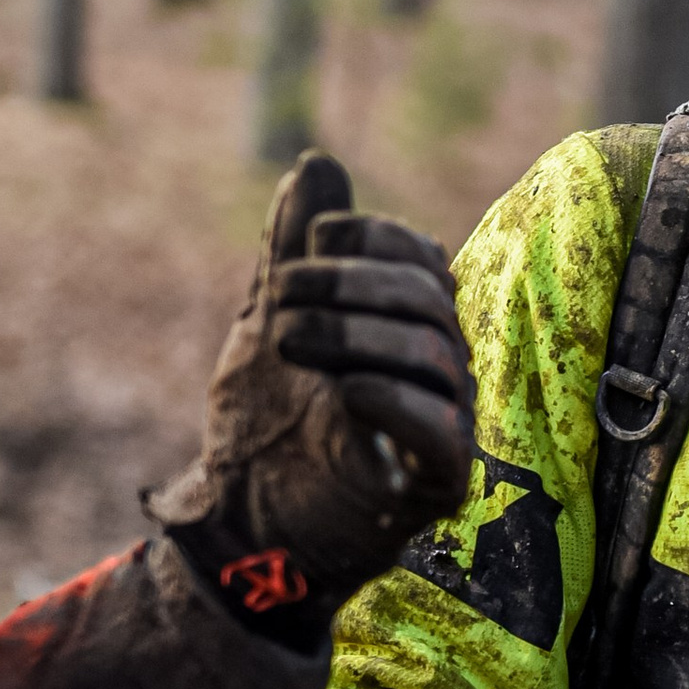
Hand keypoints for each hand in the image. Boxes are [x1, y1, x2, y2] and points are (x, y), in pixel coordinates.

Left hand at [153, 154, 474, 629]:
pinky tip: (342, 392)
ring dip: (354, 335)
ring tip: (287, 340)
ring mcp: (446, 425)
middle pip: (426, 300)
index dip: (371, 237)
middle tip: (280, 305)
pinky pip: (441, 433)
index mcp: (409, 325)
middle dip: (348, 286)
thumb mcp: (268, 321)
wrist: (242, 525)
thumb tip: (317, 162)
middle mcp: (441, 369)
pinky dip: (393, 402)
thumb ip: (292, 250)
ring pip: (432, 356)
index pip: (420, 257)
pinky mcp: (437, 484)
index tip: (308, 243)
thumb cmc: (264, 425)